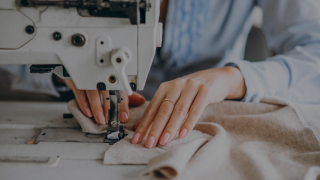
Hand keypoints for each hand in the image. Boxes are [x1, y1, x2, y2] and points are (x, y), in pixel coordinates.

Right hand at [65, 80, 144, 124]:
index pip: (120, 92)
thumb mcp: (113, 84)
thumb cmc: (98, 77)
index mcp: (113, 78)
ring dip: (96, 107)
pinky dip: (83, 103)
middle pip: (107, 92)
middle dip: (109, 107)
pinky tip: (88, 112)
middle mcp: (101, 76)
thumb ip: (125, 95)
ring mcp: (88, 77)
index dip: (123, 106)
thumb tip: (141, 101)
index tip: (124, 117)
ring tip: (100, 119)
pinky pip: (79, 91)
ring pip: (93, 91)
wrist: (78, 64)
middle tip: (110, 120)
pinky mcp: (76, 79)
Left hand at [131, 67, 245, 147]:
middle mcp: (176, 85)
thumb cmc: (192, 91)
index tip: (137, 139)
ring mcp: (191, 87)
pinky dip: (188, 123)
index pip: (152, 108)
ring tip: (163, 141)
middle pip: (163, 110)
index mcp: (165, 87)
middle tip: (149, 144)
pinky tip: (182, 134)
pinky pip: (195, 110)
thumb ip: (159, 111)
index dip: (143, 125)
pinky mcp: (205, 91)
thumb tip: (139, 127)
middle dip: (155, 129)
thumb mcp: (174, 98)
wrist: (216, 78)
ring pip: (178, 111)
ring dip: (170, 128)